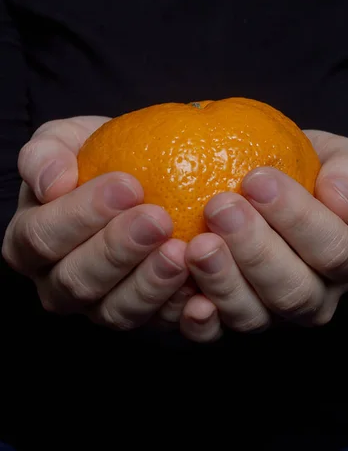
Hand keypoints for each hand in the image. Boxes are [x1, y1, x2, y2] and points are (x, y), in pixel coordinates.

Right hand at [1, 117, 192, 330]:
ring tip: (181, 251)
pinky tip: (202, 293)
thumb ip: (46, 153)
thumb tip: (52, 183)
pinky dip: (181, 312)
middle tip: (159, 219)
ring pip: (116, 311)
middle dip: (119, 250)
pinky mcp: (141, 318)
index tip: (128, 185)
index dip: (82, 215)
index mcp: (30, 241)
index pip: (43, 236)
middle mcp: (58, 283)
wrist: (140, 177)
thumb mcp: (65, 139)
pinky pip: (158, 325)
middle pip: (77, 281)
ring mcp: (99, 306)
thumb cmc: (96, 158)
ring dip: (150, 283)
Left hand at [180, 131, 347, 342]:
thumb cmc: (301, 171)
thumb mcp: (334, 156)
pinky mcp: (231, 325)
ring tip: (196, 243)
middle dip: (254, 249)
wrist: (263, 192)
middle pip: (293, 290)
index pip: (333, 248)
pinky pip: (214, 334)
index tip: (256, 179)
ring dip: (222, 281)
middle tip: (219, 207)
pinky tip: (187, 297)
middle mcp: (316, 298)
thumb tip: (340, 201)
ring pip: (253, 315)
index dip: (297, 217)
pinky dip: (200, 322)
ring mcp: (273, 317)